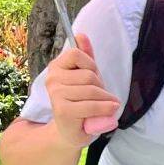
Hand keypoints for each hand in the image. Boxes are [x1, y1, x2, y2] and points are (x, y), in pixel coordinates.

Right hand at [44, 32, 119, 147]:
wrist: (72, 130)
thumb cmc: (82, 101)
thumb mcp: (86, 76)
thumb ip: (86, 56)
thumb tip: (81, 34)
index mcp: (56, 66)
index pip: (77, 54)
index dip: (91, 65)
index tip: (93, 75)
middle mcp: (52, 79)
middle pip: (88, 75)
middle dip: (101, 86)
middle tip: (101, 96)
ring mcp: (56, 94)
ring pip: (92, 90)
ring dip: (106, 99)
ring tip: (105, 105)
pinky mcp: (63, 110)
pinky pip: (92, 105)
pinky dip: (105, 108)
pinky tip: (110, 110)